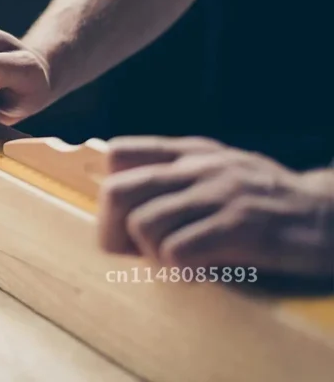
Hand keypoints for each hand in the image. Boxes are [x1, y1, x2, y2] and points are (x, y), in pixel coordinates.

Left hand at [98, 136, 333, 276]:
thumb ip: (175, 175)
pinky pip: (178, 252)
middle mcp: (197, 166)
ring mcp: (218, 194)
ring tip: (176, 260)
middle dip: (114, 228)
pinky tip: (199, 270)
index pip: (119, 153)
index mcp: (188, 152)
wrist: (327, 212)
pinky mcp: (240, 226)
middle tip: (134, 250)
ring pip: (145, 224)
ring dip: (151, 253)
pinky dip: (180, 270)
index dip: (110, 190)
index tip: (123, 217)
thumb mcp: (218, 168)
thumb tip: (124, 200)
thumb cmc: (263, 196)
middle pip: (118, 191)